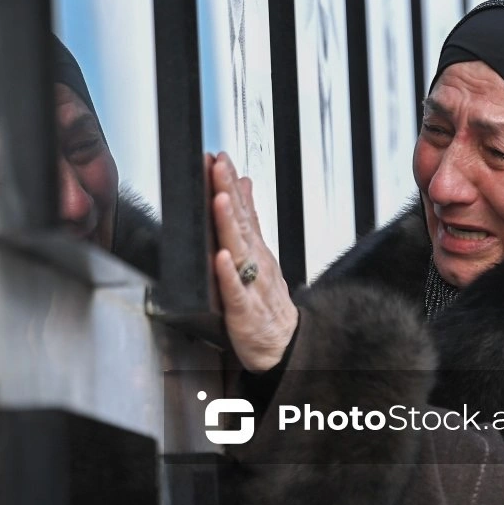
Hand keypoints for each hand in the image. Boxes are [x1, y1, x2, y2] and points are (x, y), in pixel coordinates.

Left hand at [209, 152, 298, 371]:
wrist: (285, 346)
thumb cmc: (268, 302)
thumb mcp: (261, 253)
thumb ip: (250, 219)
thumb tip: (243, 184)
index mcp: (255, 248)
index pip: (242, 209)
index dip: (230, 183)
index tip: (219, 158)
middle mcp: (255, 262)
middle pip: (240, 223)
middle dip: (227, 192)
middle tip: (217, 166)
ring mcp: (250, 285)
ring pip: (238, 251)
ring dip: (228, 224)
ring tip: (219, 199)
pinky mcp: (244, 312)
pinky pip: (235, 292)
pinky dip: (227, 274)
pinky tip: (220, 259)